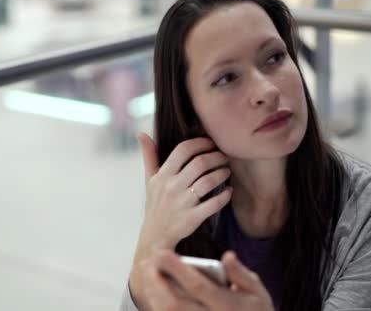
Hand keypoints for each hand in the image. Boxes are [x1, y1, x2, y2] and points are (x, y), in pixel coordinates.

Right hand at [129, 133, 232, 308]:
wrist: (155, 237)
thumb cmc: (155, 205)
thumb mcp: (149, 180)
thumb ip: (149, 156)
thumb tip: (141, 134)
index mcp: (162, 176)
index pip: (183, 150)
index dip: (200, 143)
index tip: (211, 143)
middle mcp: (172, 187)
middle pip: (199, 163)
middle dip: (216, 157)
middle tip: (224, 156)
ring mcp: (182, 203)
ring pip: (208, 181)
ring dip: (222, 173)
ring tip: (227, 171)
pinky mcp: (192, 218)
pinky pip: (213, 203)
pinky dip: (225, 196)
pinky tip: (228, 191)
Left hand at [142, 250, 273, 310]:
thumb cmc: (255, 310)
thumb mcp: (256, 290)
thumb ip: (240, 273)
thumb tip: (227, 257)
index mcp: (228, 306)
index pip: (198, 287)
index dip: (178, 270)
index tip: (162, 253)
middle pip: (175, 304)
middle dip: (157, 282)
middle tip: (147, 263)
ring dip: (153, 294)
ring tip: (147, 274)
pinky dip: (158, 306)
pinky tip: (154, 292)